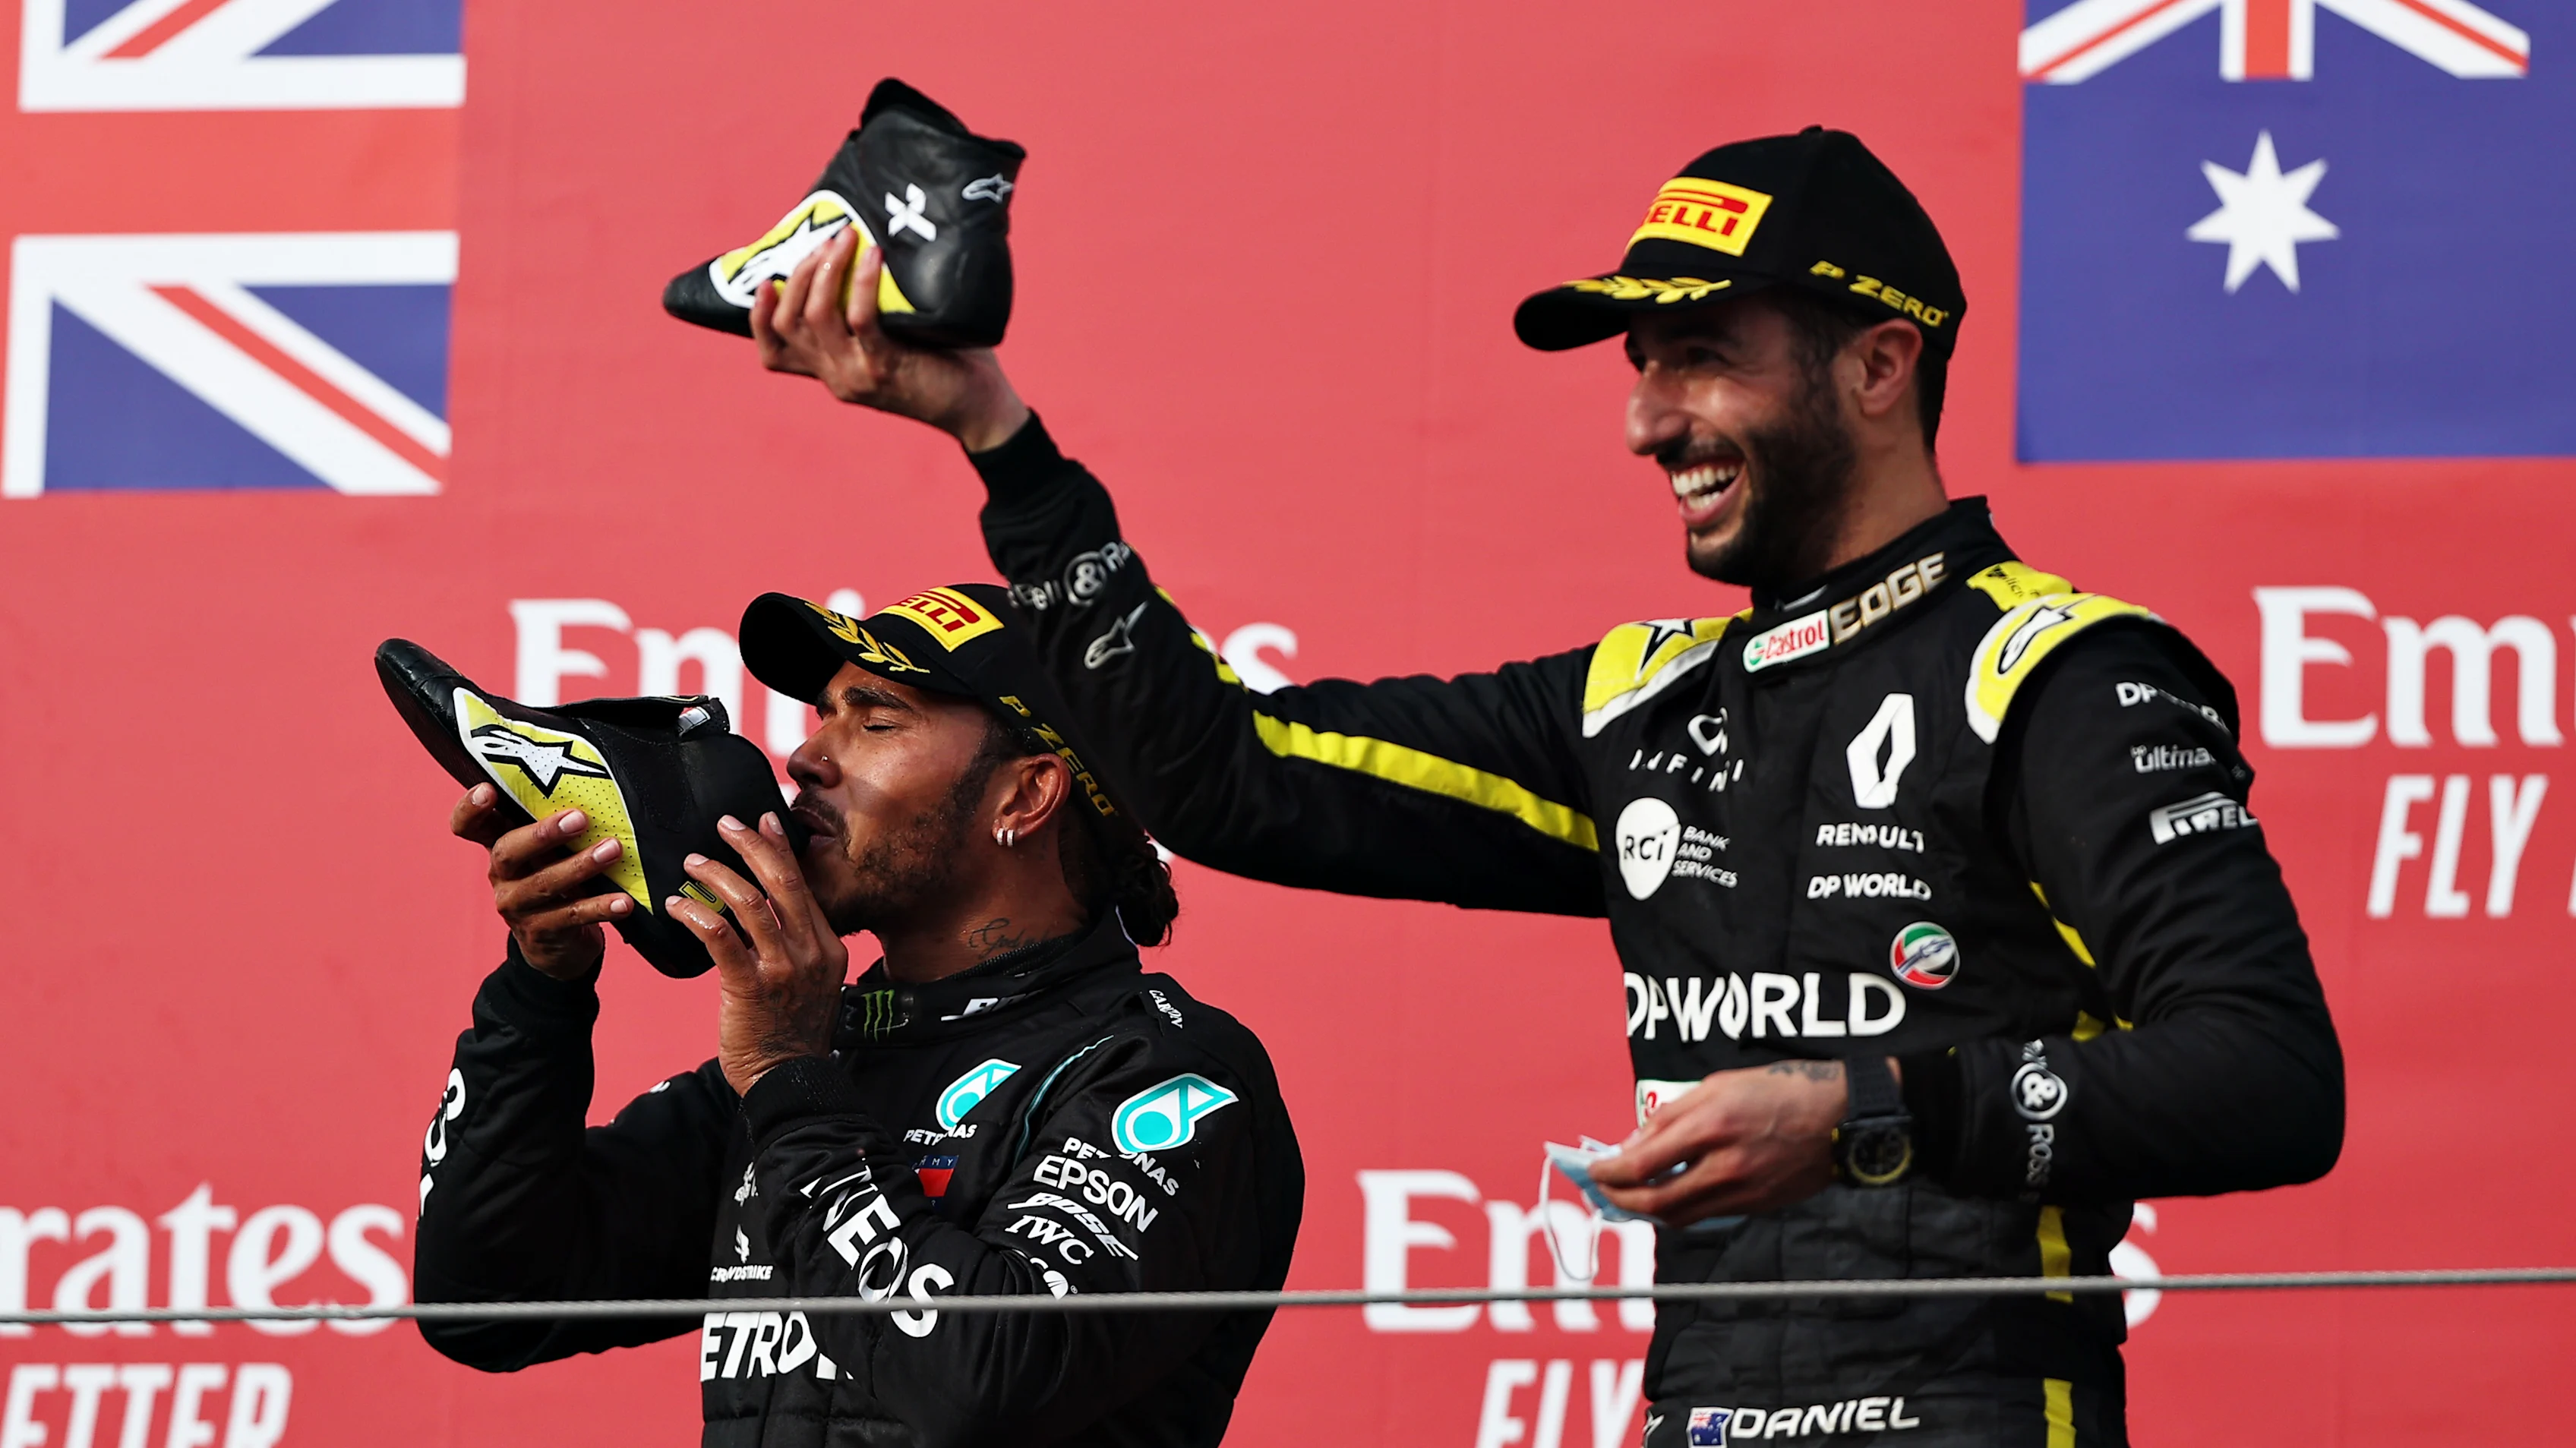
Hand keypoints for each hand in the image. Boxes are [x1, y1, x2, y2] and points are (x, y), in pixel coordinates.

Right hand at [451, 785, 631, 980]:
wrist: (558, 948)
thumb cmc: (558, 880)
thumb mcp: (551, 852)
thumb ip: (557, 823)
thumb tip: (596, 789)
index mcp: (500, 846)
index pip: (468, 826)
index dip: (469, 809)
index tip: (487, 790)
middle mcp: (501, 876)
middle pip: (508, 851)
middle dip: (543, 834)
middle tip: (579, 818)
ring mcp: (517, 906)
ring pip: (544, 883)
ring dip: (581, 865)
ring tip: (613, 850)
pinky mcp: (541, 932)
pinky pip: (570, 916)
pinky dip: (599, 907)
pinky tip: (623, 902)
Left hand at [667, 813, 849, 1095]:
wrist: (789, 1080)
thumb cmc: (792, 1034)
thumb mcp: (814, 983)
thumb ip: (801, 947)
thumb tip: (774, 912)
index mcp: (830, 947)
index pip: (803, 885)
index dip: (781, 849)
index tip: (763, 822)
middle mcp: (811, 952)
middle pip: (782, 882)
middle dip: (752, 845)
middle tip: (725, 825)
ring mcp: (784, 969)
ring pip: (750, 903)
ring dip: (717, 875)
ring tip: (693, 863)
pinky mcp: (750, 987)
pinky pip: (721, 937)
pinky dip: (697, 914)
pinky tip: (678, 905)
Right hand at [749, 227, 1031, 451]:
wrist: (979, 408)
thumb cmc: (943, 362)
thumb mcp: (891, 341)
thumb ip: (865, 317)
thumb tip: (859, 250)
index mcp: (830, 372)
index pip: (773, 354)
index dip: (757, 318)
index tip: (766, 281)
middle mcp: (835, 378)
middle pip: (787, 323)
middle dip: (801, 272)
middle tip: (828, 237)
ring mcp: (856, 376)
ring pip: (816, 316)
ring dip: (827, 269)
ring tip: (847, 236)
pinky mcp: (884, 368)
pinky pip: (861, 318)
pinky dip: (862, 281)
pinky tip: (875, 256)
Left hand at [1588, 1059, 1872, 1223]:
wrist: (1842, 1115)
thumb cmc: (1779, 1089)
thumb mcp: (1717, 1084)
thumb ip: (1671, 1115)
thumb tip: (1632, 1143)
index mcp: (1712, 1126)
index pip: (1643, 1164)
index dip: (1610, 1172)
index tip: (1595, 1170)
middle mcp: (1725, 1165)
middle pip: (1656, 1202)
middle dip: (1621, 1200)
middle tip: (1605, 1191)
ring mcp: (1744, 1191)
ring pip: (1680, 1217)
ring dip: (1647, 1210)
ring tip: (1631, 1195)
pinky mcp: (1758, 1206)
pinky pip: (1707, 1214)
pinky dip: (1680, 1209)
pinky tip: (1670, 1194)